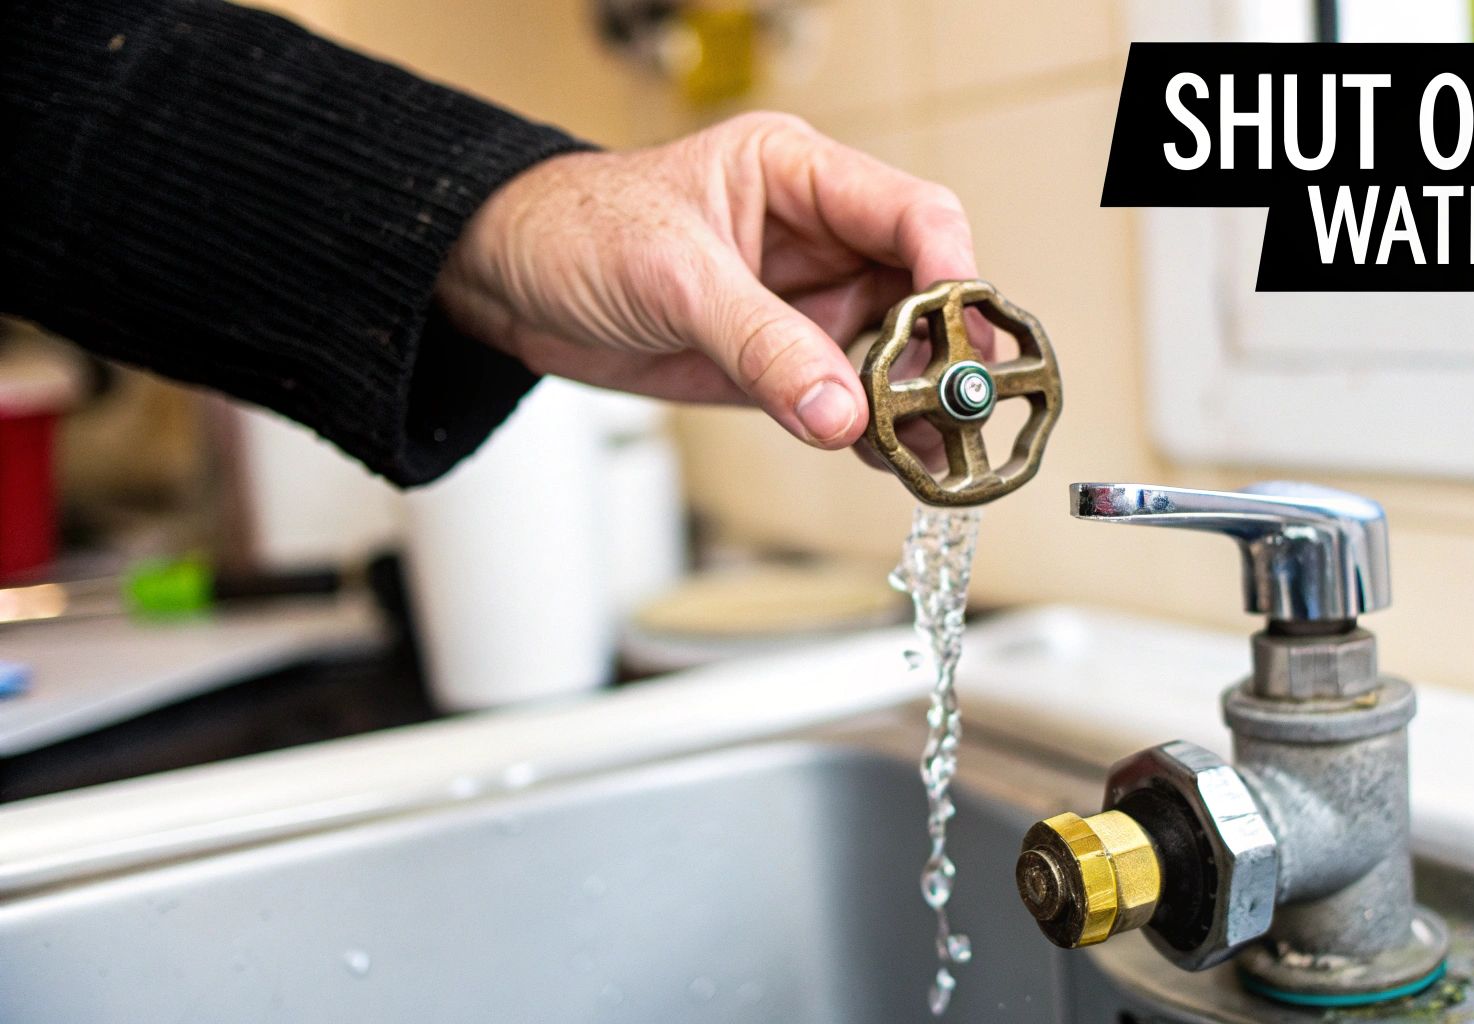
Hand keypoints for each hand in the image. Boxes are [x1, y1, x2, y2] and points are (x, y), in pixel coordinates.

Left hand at [437, 112, 979, 450]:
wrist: (508, 282)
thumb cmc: (576, 231)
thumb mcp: (674, 278)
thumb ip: (764, 346)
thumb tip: (841, 409)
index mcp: (799, 174)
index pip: (909, 212)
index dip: (950, 269)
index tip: (960, 329)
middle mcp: (818, 236)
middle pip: (920, 289)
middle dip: (943, 350)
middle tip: (955, 406)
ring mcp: (805, 302)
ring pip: (895, 352)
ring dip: (915, 402)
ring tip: (930, 447)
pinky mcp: (784, 361)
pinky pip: (848, 398)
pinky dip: (874, 431)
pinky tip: (890, 457)